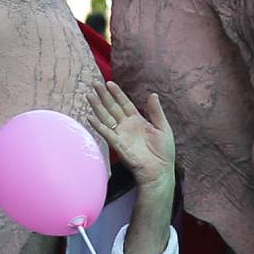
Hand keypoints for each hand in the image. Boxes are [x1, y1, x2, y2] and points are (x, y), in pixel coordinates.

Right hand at [86, 80, 175, 195]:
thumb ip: (156, 111)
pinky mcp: (118, 145)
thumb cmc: (163, 152)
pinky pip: (106, 133)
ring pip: (106, 117)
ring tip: (89, 95)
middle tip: (95, 84)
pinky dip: (98, 125)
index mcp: (138, 120)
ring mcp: (121, 135)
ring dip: (97, 107)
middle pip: (113, 107)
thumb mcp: (163, 127)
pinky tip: (90, 116)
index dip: (117, 93)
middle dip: (104, 96)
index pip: (125, 103)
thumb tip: (153, 94)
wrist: (159, 170)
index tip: (109, 83)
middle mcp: (127, 126)